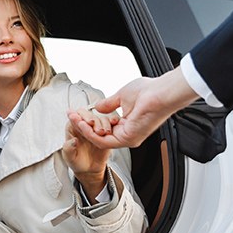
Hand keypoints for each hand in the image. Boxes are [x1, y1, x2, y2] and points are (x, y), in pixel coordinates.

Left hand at [61, 116, 110, 202]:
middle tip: (94, 125)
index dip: (78, 118)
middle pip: (87, 115)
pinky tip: (113, 124)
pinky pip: (110, 123)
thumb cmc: (76, 162)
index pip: (74, 118)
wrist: (89, 169)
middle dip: (91, 118)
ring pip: (100, 118)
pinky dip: (113, 122)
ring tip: (103, 132)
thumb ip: (68, 148)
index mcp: (72, 129)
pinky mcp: (106, 131)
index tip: (84, 122)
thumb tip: (73, 140)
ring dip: (102, 122)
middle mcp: (84, 126)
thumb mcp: (69, 158)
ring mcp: (95, 128)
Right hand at [69, 67, 199, 148]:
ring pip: (99, 139)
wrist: (161, 92)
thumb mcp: (121, 97)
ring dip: (84, 129)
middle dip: (83, 126)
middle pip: (99, 135)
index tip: (78, 114)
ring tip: (74, 119)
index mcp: (128, 125)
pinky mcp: (127, 139)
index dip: (89, 122)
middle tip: (72, 117)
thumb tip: (97, 106)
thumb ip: (108, 104)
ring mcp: (128, 138)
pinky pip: (104, 140)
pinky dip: (91, 133)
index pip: (103, 128)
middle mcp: (128, 134)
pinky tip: (83, 124)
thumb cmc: (149, 92)